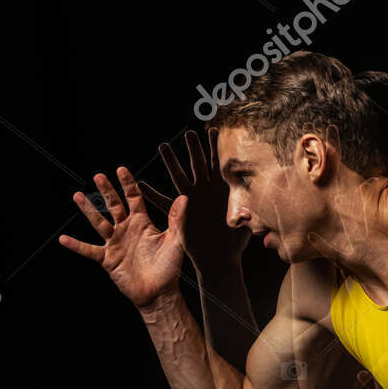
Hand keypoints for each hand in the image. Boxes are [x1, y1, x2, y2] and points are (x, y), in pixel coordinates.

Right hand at [58, 167, 187, 307]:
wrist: (160, 292)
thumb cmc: (169, 267)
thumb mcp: (176, 241)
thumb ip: (177, 220)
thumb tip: (184, 197)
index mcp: (142, 223)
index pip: (133, 198)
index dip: (128, 184)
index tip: (121, 169)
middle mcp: (126, 229)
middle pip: (113, 206)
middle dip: (106, 191)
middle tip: (98, 176)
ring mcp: (115, 243)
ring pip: (99, 223)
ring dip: (88, 210)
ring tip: (78, 195)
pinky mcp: (108, 258)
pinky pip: (89, 250)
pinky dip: (76, 245)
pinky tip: (63, 239)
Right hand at [141, 128, 250, 264]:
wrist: (220, 258)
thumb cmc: (234, 242)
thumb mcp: (244, 226)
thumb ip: (244, 215)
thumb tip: (248, 211)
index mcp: (222, 190)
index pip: (218, 163)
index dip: (215, 148)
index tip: (212, 130)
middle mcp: (205, 191)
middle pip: (198, 164)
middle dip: (194, 148)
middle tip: (188, 133)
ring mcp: (192, 200)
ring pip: (180, 176)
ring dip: (171, 162)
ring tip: (163, 146)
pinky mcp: (181, 213)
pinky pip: (164, 202)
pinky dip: (152, 194)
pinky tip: (139, 184)